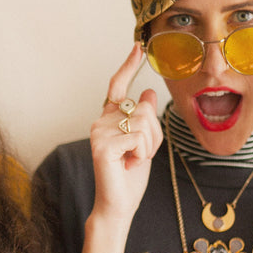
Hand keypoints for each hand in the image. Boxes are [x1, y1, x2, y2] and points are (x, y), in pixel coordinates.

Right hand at [90, 43, 162, 223]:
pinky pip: (138, 138)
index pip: (118, 86)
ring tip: (133, 161)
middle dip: (153, 134)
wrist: (118, 205)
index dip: (128, 66)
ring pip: (143, 123)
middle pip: (144, 109)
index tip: (138, 46)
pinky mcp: (102, 145)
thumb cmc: (130, 177)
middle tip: (140, 155)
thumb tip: (148, 93)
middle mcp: (100, 121)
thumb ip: (145, 119)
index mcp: (109, 118)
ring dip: (148, 146)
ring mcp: (99, 132)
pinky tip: (128, 165)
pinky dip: (142, 154)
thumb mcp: (145, 143)